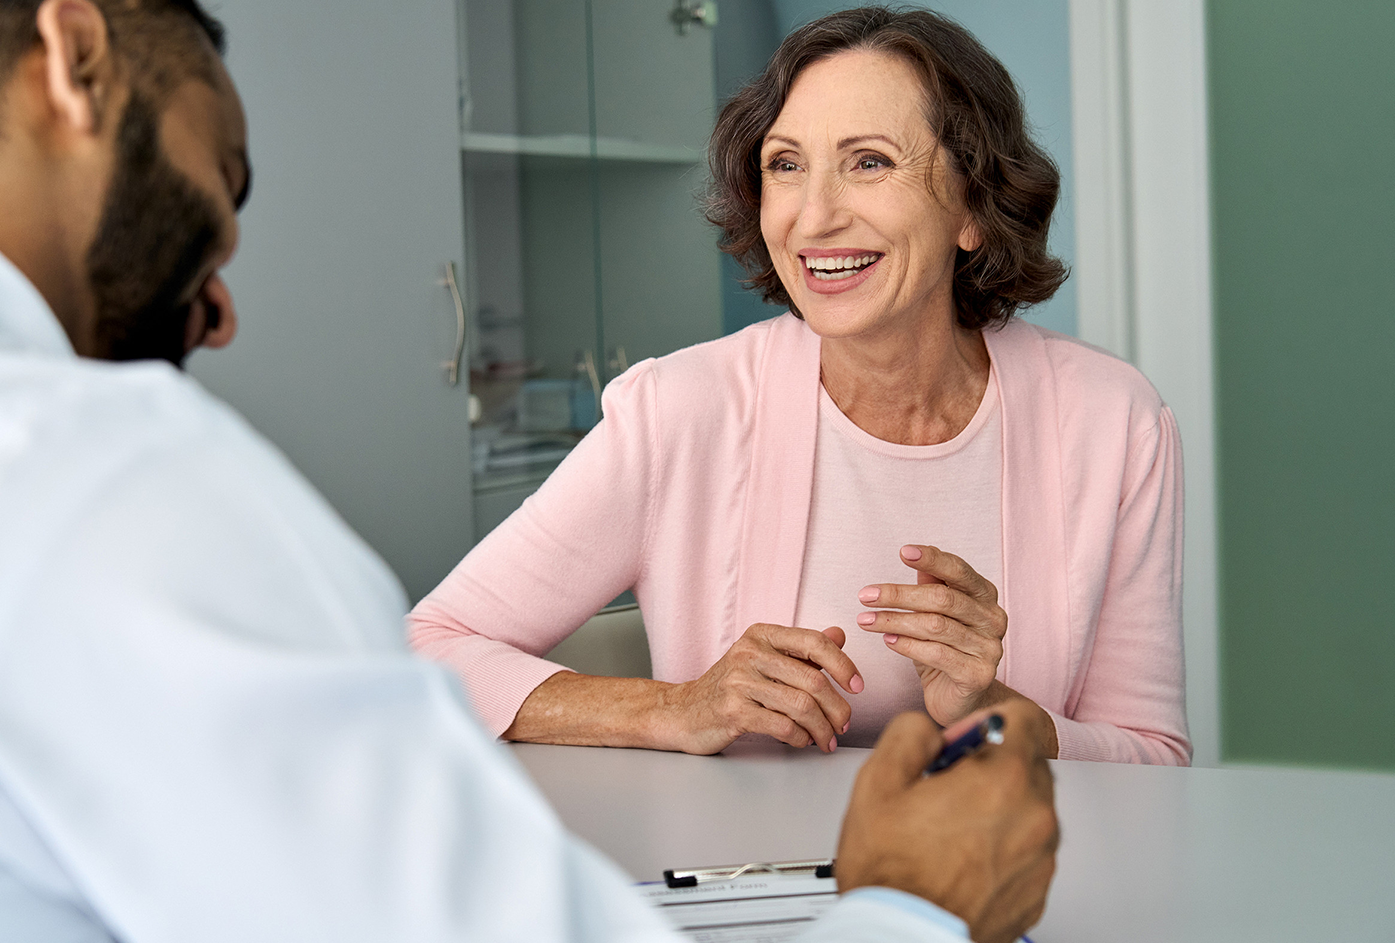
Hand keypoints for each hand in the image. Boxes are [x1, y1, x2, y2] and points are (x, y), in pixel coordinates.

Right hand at [662, 624, 863, 754]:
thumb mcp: (763, 660)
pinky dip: (800, 738)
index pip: (814, 642)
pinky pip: (782, 726)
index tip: (857, 686)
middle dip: (836, 707)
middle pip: (812, 679)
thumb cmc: (729, 687)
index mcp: (761, 635)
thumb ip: (801, 650)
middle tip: (843, 724)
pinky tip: (802, 741)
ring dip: (821, 728)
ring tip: (826, 739)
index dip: (843, 665)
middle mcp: (749, 653)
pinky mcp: (733, 711)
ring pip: (801, 705)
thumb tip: (839, 635)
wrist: (682, 712)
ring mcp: (739, 682)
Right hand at [836, 701, 1058, 942]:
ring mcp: (1040, 858)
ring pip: (1028, 809)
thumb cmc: (891, 873)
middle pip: (1028, 764)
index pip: (1025, 719)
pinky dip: (1002, 848)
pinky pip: (1026, 851)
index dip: (987, 722)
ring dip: (998, 808)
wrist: (902, 938)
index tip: (964, 741)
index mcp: (1003, 779)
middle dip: (991, 767)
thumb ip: (910, 733)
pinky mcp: (1037, 891)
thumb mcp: (878, 782)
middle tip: (947, 788)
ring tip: (950, 830)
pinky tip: (962, 859)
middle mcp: (1034, 816)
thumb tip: (930, 729)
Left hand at [856, 544, 1006, 725]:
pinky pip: (936, 654)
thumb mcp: (935, 615)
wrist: (960, 700)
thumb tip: (912, 556)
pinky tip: (887, 640)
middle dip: (899, 595)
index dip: (932, 560)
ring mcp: (989, 648)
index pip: (959, 571)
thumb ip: (931, 586)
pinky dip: (908, 645)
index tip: (903, 552)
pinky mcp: (978, 675)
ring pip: (935, 626)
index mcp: (985, 597)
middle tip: (866, 595)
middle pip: (942, 598)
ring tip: (866, 620)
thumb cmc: (944, 651)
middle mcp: (993, 619)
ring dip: (895, 621)